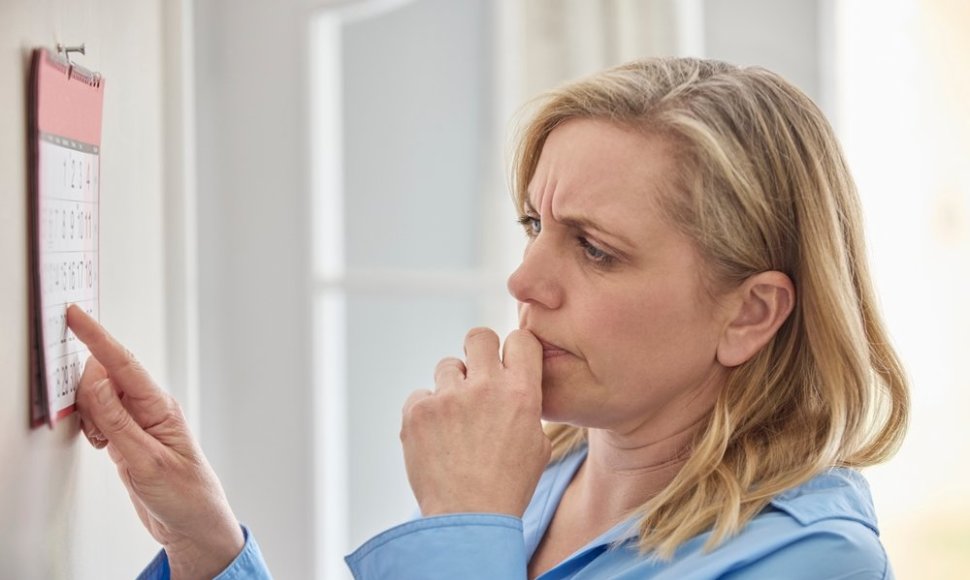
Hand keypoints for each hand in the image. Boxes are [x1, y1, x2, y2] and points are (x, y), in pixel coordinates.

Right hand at [66, 305, 243, 578]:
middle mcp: (150, 409)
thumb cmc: (184, 494)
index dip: (97, 337)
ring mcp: (138, 423)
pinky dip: (93, 429)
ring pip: (99, 400)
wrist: (192, 524)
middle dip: (88, 395)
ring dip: (91, 417)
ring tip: (105, 446)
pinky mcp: (128, 438)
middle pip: (105, 378)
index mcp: (160, 406)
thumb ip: (116, 419)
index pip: (123, 364)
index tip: (76, 315)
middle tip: (98, 429)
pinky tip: (103, 448)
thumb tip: (95, 379)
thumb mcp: (146, 459)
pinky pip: (100, 419)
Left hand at [401, 328, 549, 516]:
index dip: (515, 350)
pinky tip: (436, 438)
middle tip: (477, 379)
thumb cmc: (507, 487)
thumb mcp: (538, 446)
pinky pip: (420, 395)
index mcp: (521, 393)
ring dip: (452, 387)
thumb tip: (516, 387)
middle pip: (478, 336)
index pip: (521, 339)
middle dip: (479, 352)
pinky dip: (427, 413)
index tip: (509, 364)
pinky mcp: (417, 412)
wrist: (469, 521)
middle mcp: (485, 387)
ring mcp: (447, 398)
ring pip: (447, 366)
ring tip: (456, 422)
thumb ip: (527, 407)